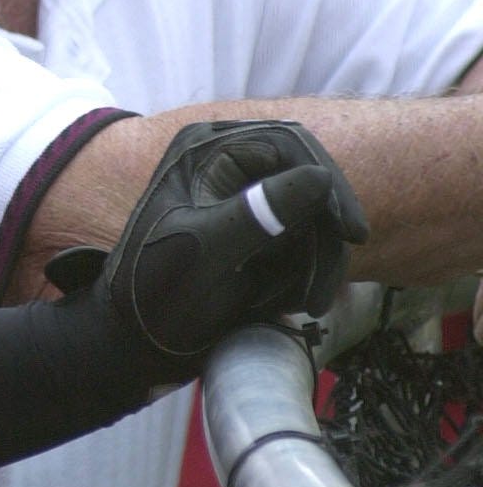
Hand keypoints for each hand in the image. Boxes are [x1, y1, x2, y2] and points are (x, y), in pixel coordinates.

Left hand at [49, 120, 368, 384]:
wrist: (136, 343)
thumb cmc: (155, 293)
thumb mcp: (206, 252)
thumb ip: (258, 214)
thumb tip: (320, 178)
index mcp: (206, 148)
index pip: (289, 144)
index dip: (328, 187)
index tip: (350, 234)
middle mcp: (228, 162)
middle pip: (310, 181)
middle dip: (323, 238)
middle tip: (324, 289)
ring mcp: (245, 198)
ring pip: (314, 219)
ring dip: (317, 263)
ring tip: (305, 305)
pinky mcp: (257, 233)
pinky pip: (303, 244)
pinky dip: (305, 275)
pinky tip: (289, 304)